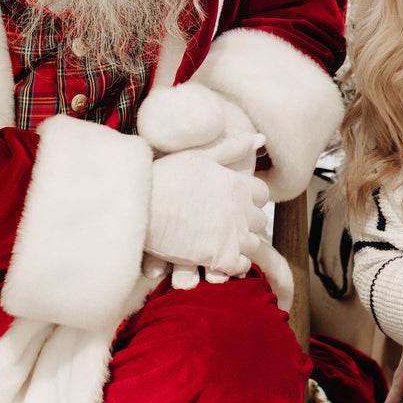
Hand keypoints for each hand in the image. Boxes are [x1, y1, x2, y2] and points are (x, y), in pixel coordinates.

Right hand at [145, 150, 268, 274]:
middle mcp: (240, 209)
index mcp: (237, 184)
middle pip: (259, 220)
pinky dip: (234, 265)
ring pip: (253, 244)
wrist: (140, 208)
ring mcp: (233, 235)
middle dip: (246, 222)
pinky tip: (219, 260)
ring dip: (240, 244)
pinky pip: (242, 265)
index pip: (262, 194)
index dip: (249, 199)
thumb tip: (260, 137)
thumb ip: (231, 148)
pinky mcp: (221, 258)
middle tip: (224, 224)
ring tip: (220, 243)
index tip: (232, 203)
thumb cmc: (163, 178)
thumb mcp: (199, 156)